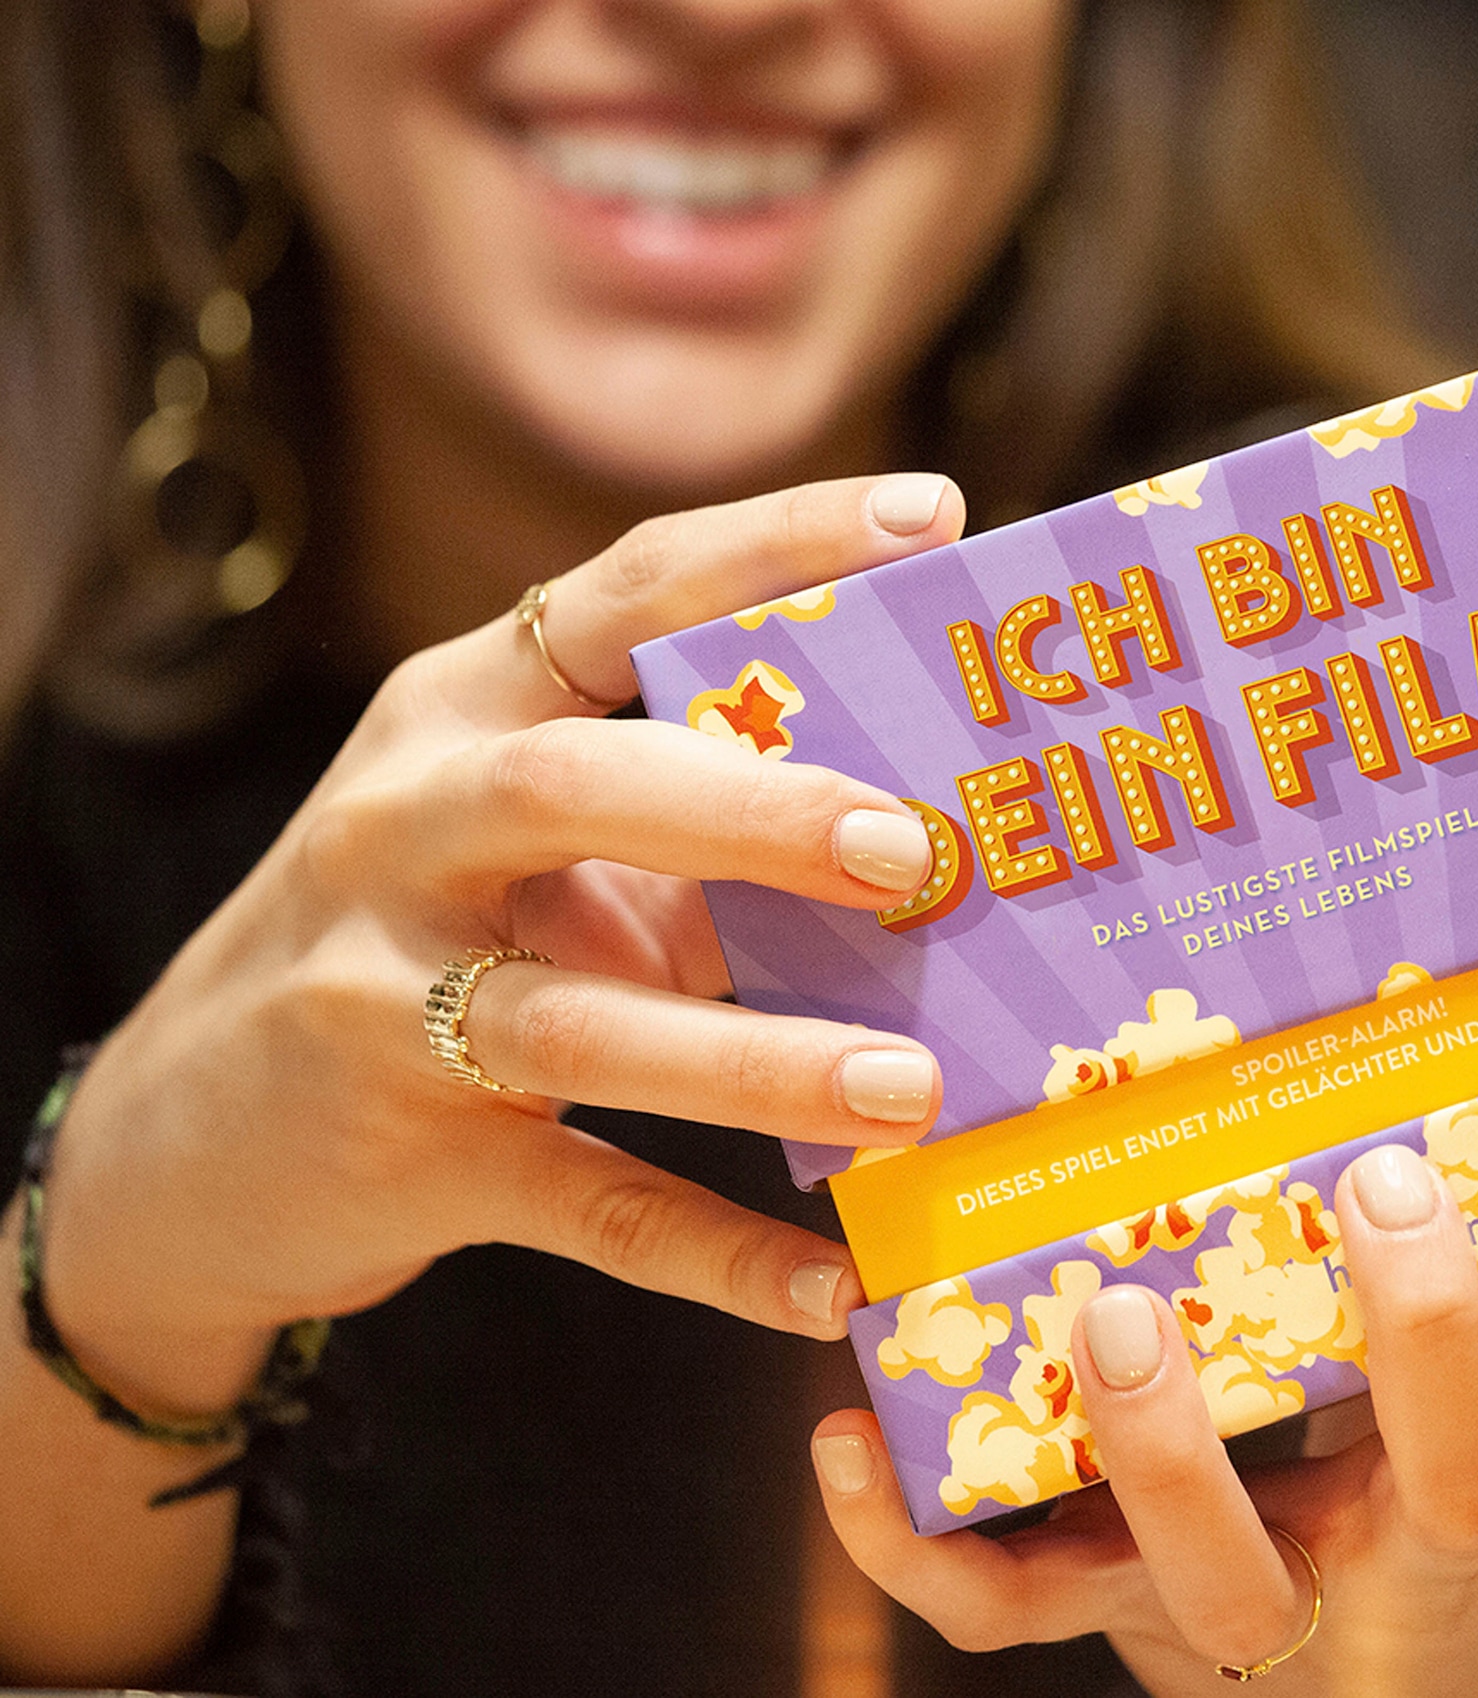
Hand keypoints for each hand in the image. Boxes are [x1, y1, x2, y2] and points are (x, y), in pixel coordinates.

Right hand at [37, 474, 965, 1418]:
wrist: (185, 1143)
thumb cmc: (414, 950)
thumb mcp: (522, 856)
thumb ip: (692, 840)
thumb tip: (928, 864)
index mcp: (458, 717)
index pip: (620, 593)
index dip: (775, 546)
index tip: (931, 517)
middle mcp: (405, 834)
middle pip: (573, 791)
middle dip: (752, 812)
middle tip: (910, 851)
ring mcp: (387, 1003)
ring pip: (580, 1023)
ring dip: (755, 1057)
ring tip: (912, 1089)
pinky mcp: (409, 1160)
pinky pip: (583, 1205)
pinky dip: (711, 1251)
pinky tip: (831, 1286)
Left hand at [812, 1151, 1477, 1696]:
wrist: (1388, 1692)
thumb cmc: (1440, 1484)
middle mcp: (1419, 1562)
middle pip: (1453, 1488)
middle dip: (1419, 1333)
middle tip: (1380, 1178)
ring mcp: (1267, 1608)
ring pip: (1222, 1581)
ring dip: (1169, 1450)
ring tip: (1118, 1308)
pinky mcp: (1124, 1621)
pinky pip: (1014, 1613)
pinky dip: (918, 1544)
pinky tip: (848, 1436)